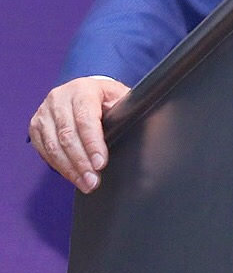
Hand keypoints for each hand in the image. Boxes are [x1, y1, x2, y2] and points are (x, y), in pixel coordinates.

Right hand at [29, 77, 129, 192]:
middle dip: (81, 162)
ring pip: (53, 146)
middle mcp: (59, 98)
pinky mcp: (35, 127)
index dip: (93, 143)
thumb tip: (157, 128)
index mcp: (83, 89)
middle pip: (67, 135)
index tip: (101, 163)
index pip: (85, 118)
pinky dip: (59, 167)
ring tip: (86, 184)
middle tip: (94, 181)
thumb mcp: (121, 97)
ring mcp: (43, 113)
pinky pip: (44, 152)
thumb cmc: (106, 97)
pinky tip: (73, 177)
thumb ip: (132, 111)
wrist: (83, 90)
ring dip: (70, 169)